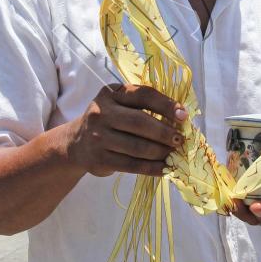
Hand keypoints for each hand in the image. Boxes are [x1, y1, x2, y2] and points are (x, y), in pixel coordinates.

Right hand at [65, 84, 186, 177]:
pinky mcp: (100, 159)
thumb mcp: (120, 105)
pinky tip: (165, 168)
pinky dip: (152, 168)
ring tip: (175, 154)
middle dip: (165, 132)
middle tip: (181, 140)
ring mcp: (98, 137)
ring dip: (161, 152)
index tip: (184, 116)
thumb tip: (181, 120)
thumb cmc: (109, 121)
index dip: (166, 105)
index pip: (143, 95)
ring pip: (138, 147)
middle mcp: (101, 113)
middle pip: (140, 122)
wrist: (77, 144)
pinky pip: (132, 165)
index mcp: (111, 93)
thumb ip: (145, 107)